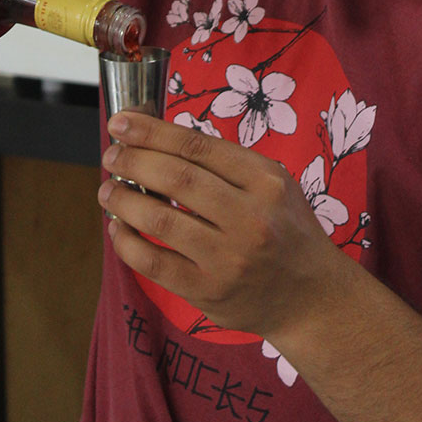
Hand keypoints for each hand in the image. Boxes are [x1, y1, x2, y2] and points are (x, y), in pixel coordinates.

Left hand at [98, 112, 349, 342]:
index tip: (122, 123)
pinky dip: (128, 243)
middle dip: (133, 161)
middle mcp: (249, 217)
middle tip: (111, 155)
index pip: (197, 146)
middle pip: (176, 178)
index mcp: (265, 180)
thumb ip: (227, 164)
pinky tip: (118, 229)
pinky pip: (155, 264)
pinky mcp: (209, 292)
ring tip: (108, 190)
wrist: (313, 298)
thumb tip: (161, 141)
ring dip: (124, 201)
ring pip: (160, 220)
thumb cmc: (287, 231)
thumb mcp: (275, 184)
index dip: (152, 131)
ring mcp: (228, 258)